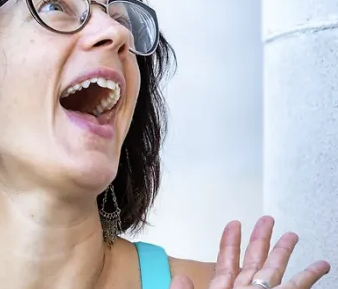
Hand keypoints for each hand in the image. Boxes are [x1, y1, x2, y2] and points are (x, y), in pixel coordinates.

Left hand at [171, 216, 330, 288]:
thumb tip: (179, 278)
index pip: (226, 262)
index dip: (230, 242)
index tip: (235, 223)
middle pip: (254, 262)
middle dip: (262, 240)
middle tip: (268, 220)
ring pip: (276, 274)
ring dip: (284, 254)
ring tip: (293, 235)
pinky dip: (307, 278)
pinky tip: (319, 267)